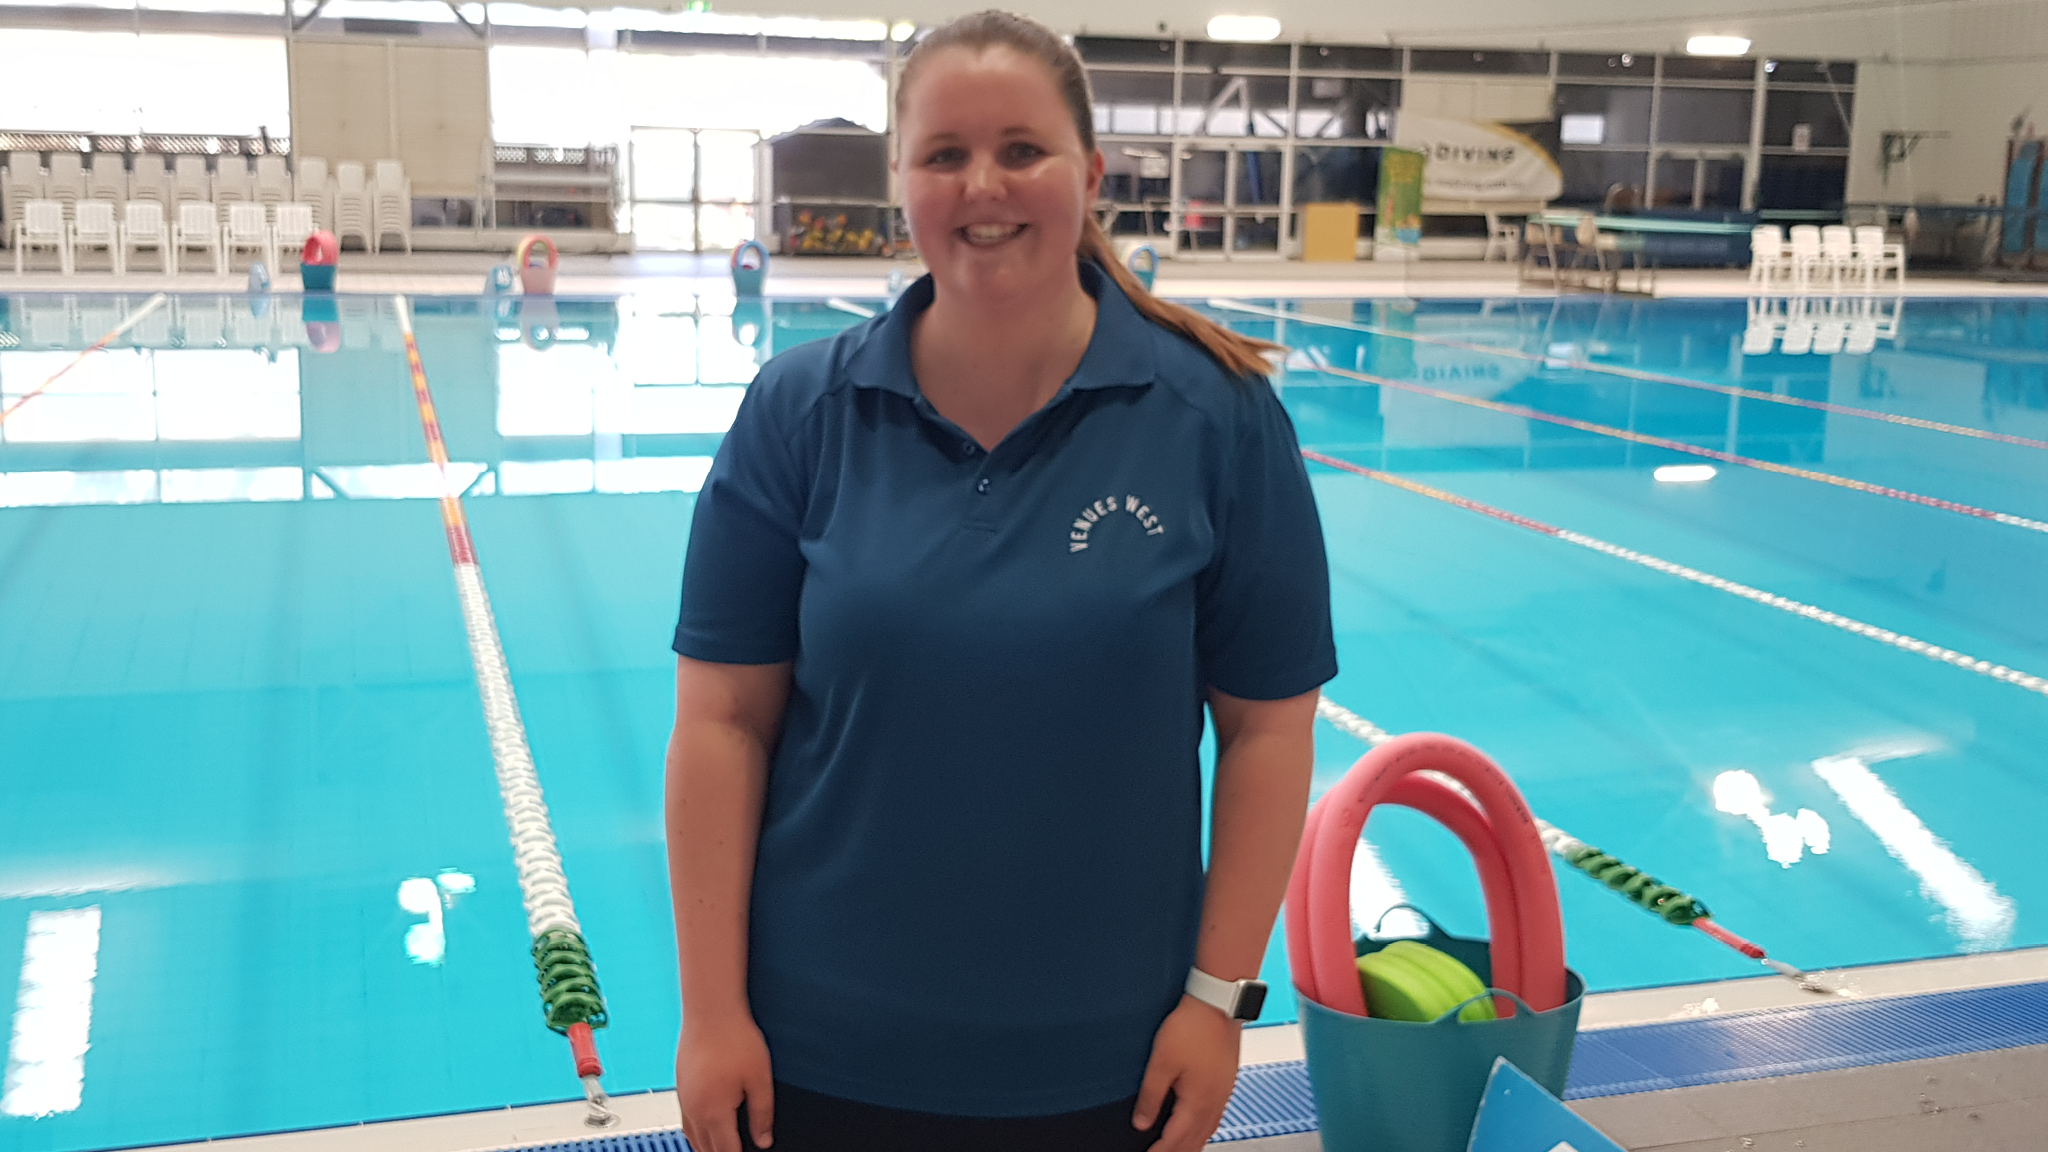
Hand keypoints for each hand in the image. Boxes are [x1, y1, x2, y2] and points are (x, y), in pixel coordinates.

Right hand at [676, 1012, 775, 1151]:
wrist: (710, 1010)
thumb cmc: (734, 1038)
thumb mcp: (759, 1079)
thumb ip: (762, 1113)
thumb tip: (763, 1139)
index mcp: (714, 1112)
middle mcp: (694, 1109)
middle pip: (707, 1149)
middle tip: (737, 1150)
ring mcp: (684, 1098)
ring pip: (693, 1138)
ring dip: (708, 1148)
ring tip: (723, 1149)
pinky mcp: (681, 1086)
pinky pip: (686, 1121)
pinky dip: (697, 1134)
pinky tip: (706, 1130)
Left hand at [1132, 994, 1240, 1150]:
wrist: (1217, 1003)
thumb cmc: (1192, 1027)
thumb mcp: (1161, 1062)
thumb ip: (1151, 1096)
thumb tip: (1141, 1122)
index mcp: (1198, 1102)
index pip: (1176, 1140)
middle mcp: (1214, 1102)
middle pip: (1195, 1141)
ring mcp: (1224, 1092)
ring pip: (1208, 1131)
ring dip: (1192, 1144)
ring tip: (1179, 1150)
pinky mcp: (1227, 1082)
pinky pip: (1216, 1117)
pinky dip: (1204, 1129)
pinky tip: (1198, 1125)